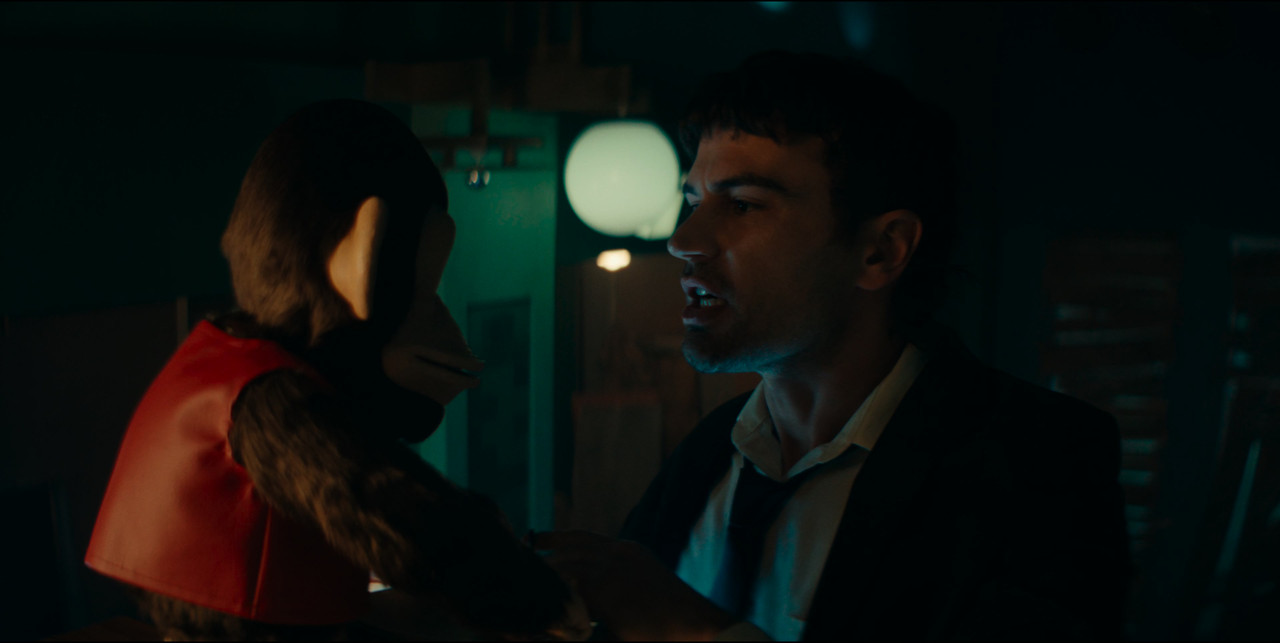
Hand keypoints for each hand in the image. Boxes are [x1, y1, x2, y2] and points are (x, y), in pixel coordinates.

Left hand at [533, 530, 736, 640]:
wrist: (696, 627)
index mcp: (627, 551)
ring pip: (564, 564)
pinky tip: (540, 601)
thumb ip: (618, 586)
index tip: (533, 540)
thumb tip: (594, 601)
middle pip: (568, 545)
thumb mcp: (644, 589)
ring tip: (522, 582)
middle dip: (542, 552)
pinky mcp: (606, 590)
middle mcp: (618, 552)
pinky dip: (553, 593)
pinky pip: (569, 587)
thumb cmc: (672, 619)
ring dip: (544, 574)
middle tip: (517, 557)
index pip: (582, 536)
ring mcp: (612, 568)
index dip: (555, 537)